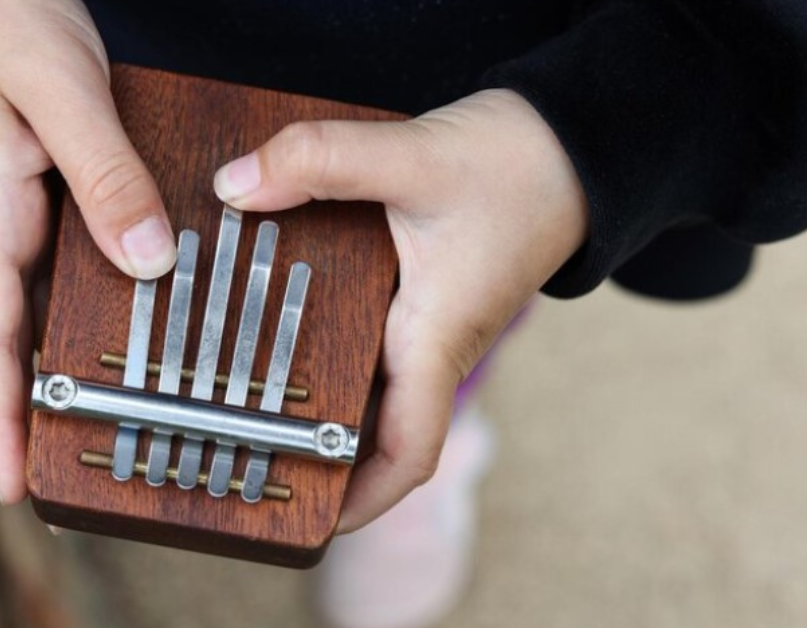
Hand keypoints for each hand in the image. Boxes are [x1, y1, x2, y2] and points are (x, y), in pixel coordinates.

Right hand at [0, 0, 176, 502]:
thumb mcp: (59, 89)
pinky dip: (108, 293)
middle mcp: (6, 221)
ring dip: (79, 358)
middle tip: (84, 469)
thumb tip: (146, 263)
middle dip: (41, 408)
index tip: (12, 484)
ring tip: (126, 415)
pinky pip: (81, 252)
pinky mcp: (54, 183)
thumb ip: (103, 173)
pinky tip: (149, 312)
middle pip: (19, 336)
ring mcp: (29, 205)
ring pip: (54, 300)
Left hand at [213, 90, 587, 531]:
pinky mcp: (421, 294)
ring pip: (368, 386)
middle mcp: (432, 342)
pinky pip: (370, 339)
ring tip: (241, 400)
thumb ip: (321, 162)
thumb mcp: (414, 156)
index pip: (406, 452)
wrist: (572, 143)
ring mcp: (427, 322)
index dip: (362, 500)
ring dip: (320, 401)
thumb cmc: (519, 164)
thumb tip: (234, 185)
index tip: (313, 522)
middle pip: (372, 431)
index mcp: (436, 337)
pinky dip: (329, 346)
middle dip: (318, 455)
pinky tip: (280, 322)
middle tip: (246, 457)